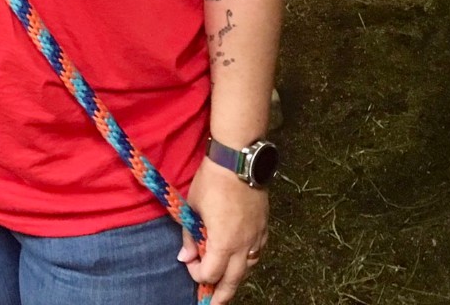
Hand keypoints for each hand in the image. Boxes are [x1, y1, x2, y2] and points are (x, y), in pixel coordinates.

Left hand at [178, 157, 268, 303]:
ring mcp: (257, 236)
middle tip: (212, 304)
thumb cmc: (212, 181)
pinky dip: (248, 260)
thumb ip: (190, 235)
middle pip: (233, 280)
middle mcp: (244, 245)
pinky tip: (242, 259)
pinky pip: (258, 252)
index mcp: (224, 243)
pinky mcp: (264, 226)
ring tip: (226, 283)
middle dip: (221, 294)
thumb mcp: (193, 206)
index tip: (188, 263)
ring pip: (249, 268)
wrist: (238, 159)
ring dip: (236, 277)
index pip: (211, 273)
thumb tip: (185, 257)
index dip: (197, 274)